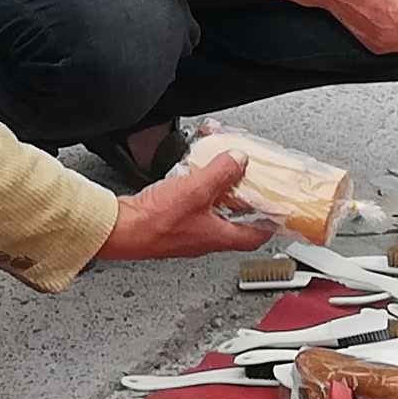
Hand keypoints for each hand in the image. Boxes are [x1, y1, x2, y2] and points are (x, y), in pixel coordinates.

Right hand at [98, 139, 273, 262]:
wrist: (121, 230)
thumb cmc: (154, 223)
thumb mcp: (196, 189)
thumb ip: (221, 173)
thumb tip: (239, 160)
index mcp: (218, 236)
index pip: (254, 236)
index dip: (268, 223)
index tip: (276, 212)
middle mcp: (203, 238)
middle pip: (233, 220)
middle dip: (241, 198)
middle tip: (247, 183)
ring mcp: (186, 231)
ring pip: (211, 210)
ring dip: (216, 191)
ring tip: (218, 171)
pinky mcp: (169, 222)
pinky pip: (191, 204)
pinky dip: (195, 188)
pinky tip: (189, 175)